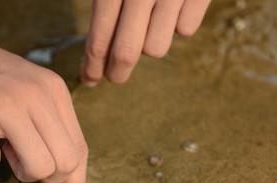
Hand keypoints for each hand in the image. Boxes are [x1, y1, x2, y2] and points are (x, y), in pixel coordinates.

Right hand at [0, 9, 87, 182]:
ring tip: (5, 152)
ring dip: (22, 174)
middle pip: (66, 162)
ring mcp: (6, 102)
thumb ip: (50, 129)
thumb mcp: (30, 93)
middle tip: (25, 164)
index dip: (73, 178)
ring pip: (39, 166)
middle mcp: (37, 94)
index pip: (80, 148)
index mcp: (55, 90)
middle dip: (48, 179)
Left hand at [81, 0, 211, 86]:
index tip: (89, 80)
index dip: (92, 65)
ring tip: (147, 26)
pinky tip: (173, 7)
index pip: (99, 38)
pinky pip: (186, 30)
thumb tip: (96, 44)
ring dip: (150, 44)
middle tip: (114, 78)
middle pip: (127, 53)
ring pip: (157, 48)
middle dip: (117, 72)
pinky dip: (178, 24)